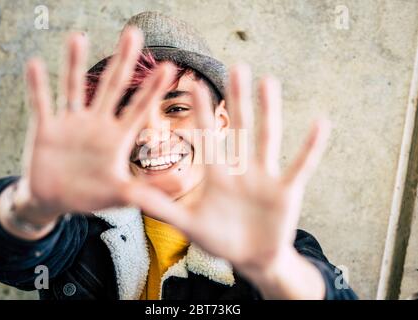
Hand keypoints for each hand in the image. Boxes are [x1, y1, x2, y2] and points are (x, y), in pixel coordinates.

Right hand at [0, 28, 176, 229]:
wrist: (55, 200)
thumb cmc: (92, 196)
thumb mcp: (122, 194)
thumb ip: (149, 191)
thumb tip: (180, 184)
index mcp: (117, 137)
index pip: (138, 109)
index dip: (152, 90)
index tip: (169, 67)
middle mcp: (96, 124)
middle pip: (111, 87)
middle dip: (122, 61)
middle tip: (134, 33)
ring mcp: (71, 123)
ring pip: (74, 87)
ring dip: (74, 64)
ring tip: (79, 37)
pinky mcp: (46, 128)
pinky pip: (41, 104)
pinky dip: (37, 87)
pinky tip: (34, 64)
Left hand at [138, 65, 329, 298]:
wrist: (251, 258)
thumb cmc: (220, 241)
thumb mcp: (190, 225)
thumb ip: (163, 209)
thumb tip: (130, 195)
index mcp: (218, 176)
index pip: (208, 138)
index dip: (200, 112)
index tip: (192, 84)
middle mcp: (241, 170)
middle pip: (240, 129)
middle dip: (237, 99)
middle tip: (237, 66)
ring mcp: (265, 178)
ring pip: (268, 138)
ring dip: (270, 111)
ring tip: (269, 81)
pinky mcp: (287, 191)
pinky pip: (301, 165)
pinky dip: (311, 147)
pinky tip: (321, 123)